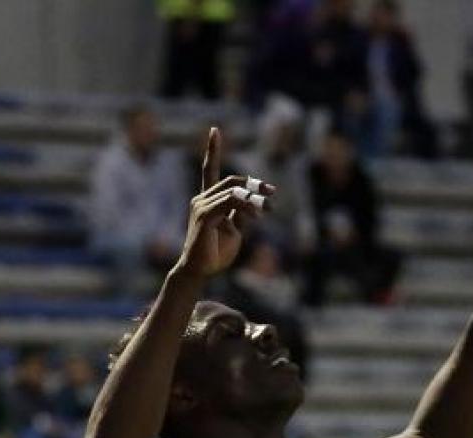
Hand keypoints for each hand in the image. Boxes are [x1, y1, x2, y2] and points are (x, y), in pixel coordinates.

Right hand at [175, 127, 274, 281]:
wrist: (199, 272)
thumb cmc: (214, 254)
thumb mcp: (234, 231)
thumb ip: (240, 215)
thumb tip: (252, 205)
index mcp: (207, 200)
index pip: (209, 170)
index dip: (212, 150)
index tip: (215, 130)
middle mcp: (201, 199)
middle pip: (232, 181)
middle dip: (254, 185)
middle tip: (273, 193)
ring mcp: (201, 206)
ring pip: (234, 192)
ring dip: (255, 200)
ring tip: (268, 210)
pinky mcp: (205, 216)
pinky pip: (230, 202)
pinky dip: (247, 206)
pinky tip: (257, 216)